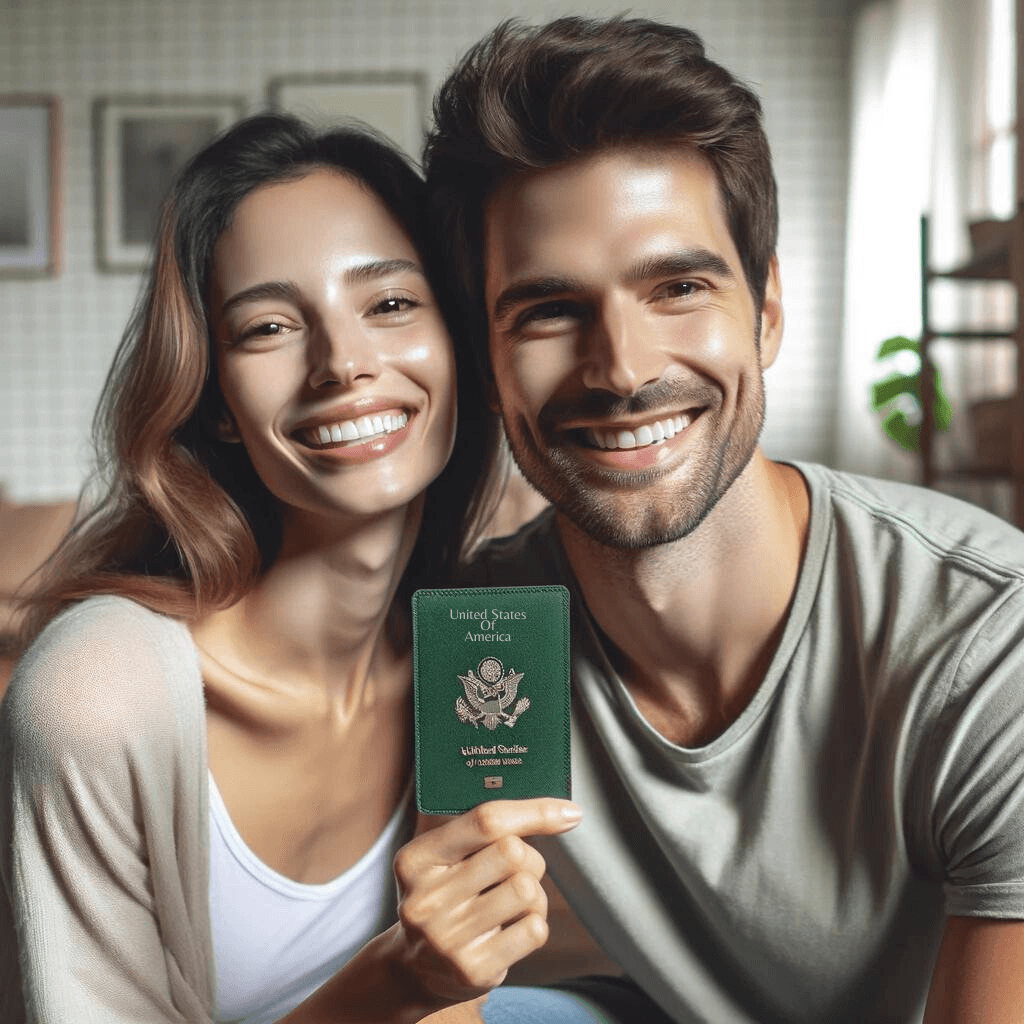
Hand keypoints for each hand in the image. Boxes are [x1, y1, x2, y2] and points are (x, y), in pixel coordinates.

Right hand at [391, 798, 581, 1008]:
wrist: (416, 969)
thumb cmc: (446, 895)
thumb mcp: (445, 856)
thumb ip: (485, 829)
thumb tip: (562, 812)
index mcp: (416, 859)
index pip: (485, 821)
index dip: (535, 812)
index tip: (569, 812)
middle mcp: (425, 899)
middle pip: (512, 853)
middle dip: (529, 858)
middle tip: (515, 873)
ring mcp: (446, 939)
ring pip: (527, 891)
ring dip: (534, 894)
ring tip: (511, 904)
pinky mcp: (472, 971)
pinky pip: (535, 930)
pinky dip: (533, 925)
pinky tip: (510, 930)